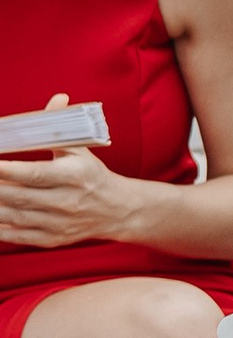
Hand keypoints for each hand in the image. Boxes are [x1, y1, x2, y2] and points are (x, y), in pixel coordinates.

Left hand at [0, 94, 135, 247]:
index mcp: (73, 176)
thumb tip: (58, 98)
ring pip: (15, 217)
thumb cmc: (92, 175)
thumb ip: (61, 125)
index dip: (6, 170)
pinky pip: (18, 236)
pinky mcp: (52, 239)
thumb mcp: (81, 148)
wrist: (116, 210)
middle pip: (19, 196)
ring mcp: (58, 223)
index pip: (33, 173)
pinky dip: (0, 229)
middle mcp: (66, 201)